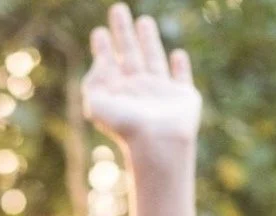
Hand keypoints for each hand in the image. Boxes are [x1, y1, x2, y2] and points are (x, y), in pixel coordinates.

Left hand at [82, 4, 200, 150]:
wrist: (157, 143)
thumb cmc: (126, 126)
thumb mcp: (96, 104)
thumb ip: (92, 82)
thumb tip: (101, 63)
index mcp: (118, 91)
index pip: (108, 63)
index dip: (103, 48)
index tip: (99, 33)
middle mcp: (138, 89)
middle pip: (130, 53)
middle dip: (123, 32)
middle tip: (117, 9)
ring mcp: (161, 93)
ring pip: (154, 58)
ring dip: (149, 40)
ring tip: (144, 20)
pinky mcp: (183, 97)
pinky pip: (182, 78)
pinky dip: (181, 66)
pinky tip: (178, 54)